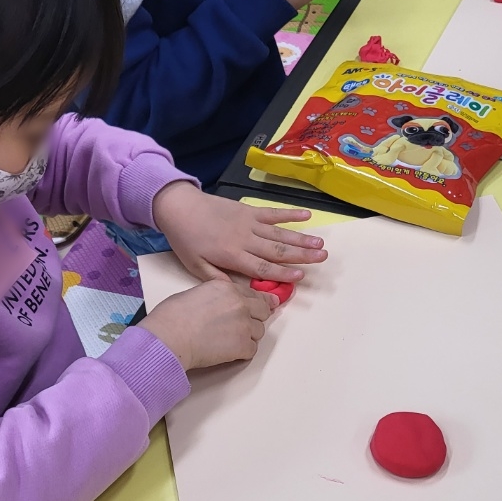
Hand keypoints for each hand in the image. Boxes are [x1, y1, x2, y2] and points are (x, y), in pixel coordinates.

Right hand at [140, 279, 275, 370]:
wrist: (169, 337)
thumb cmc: (171, 318)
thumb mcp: (195, 293)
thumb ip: (215, 297)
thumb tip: (219, 306)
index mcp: (226, 287)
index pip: (253, 294)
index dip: (259, 302)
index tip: (266, 305)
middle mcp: (239, 303)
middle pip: (263, 311)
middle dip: (256, 318)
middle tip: (245, 327)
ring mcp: (243, 324)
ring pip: (259, 332)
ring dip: (248, 336)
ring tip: (228, 341)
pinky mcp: (242, 345)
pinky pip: (252, 350)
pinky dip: (242, 353)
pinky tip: (228, 352)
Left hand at [152, 182, 326, 281]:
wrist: (179, 207)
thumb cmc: (186, 239)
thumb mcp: (196, 266)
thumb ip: (217, 280)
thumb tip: (238, 293)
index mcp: (232, 256)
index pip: (262, 268)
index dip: (283, 273)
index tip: (301, 276)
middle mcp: (245, 239)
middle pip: (277, 250)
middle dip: (301, 255)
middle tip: (322, 258)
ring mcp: (249, 223)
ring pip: (279, 233)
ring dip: (301, 238)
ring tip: (320, 243)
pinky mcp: (248, 210)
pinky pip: (272, 213)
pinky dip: (290, 214)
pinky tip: (306, 217)